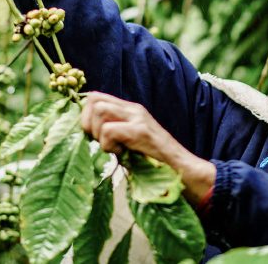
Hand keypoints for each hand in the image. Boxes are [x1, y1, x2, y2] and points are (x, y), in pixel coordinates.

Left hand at [81, 92, 215, 204]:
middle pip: (94, 100)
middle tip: (99, 142)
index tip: (92, 136)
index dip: (85, 115)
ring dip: (98, 134)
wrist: (182, 170)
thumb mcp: (129, 142)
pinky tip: (121, 154)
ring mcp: (138, 118)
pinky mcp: (141, 131)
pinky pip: (109, 130)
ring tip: (112, 148)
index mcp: (129, 110)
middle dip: (87, 123)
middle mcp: (133, 109)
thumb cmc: (153, 162)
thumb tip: (86, 134)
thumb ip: (113, 132)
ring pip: (100, 111)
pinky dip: (108, 145)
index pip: (95, 97)